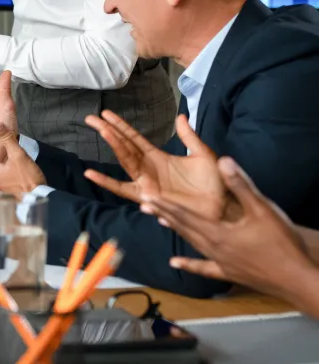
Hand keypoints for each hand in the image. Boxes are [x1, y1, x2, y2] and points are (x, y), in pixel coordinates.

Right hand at [83, 112, 226, 219]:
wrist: (221, 207)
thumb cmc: (214, 184)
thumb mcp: (203, 155)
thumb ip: (189, 137)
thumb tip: (181, 116)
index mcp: (158, 157)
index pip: (134, 138)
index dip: (120, 125)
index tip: (105, 113)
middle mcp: (147, 168)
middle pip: (123, 146)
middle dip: (108, 131)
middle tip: (90, 118)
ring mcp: (145, 182)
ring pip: (124, 160)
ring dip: (113, 145)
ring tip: (101, 130)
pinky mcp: (147, 196)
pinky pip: (122, 189)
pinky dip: (106, 182)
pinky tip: (91, 174)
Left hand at [143, 157, 311, 298]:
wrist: (297, 280)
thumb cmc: (280, 244)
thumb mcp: (262, 210)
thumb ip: (241, 185)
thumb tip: (224, 161)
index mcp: (217, 232)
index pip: (185, 214)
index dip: (165, 204)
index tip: (146, 196)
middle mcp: (212, 248)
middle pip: (184, 227)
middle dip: (164, 214)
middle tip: (143, 204)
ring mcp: (219, 263)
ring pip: (191, 243)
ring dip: (176, 231)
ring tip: (159, 221)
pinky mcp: (229, 273)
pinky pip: (203, 268)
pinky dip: (189, 264)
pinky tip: (175, 263)